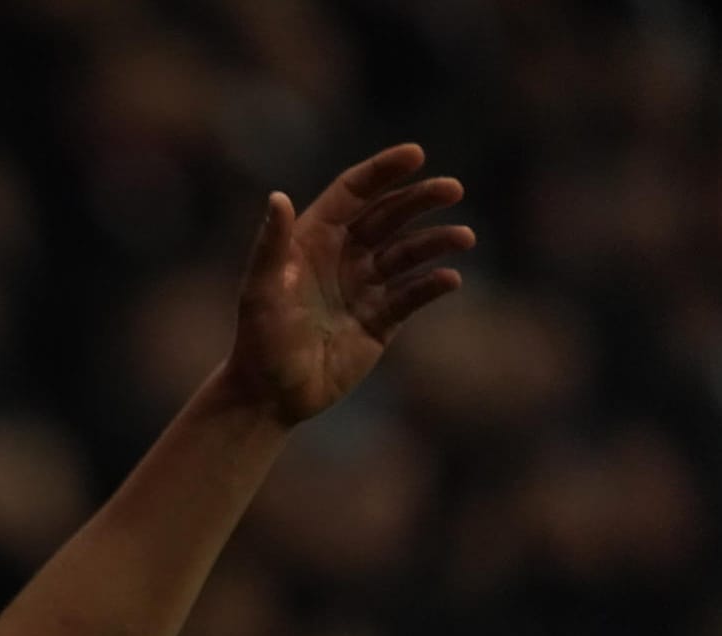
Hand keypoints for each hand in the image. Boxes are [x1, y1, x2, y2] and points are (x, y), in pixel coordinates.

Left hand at [225, 143, 474, 426]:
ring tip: (463, 237)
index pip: (353, 194)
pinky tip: (449, 279)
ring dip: (435, 242)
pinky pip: (411, 296)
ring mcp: (364, 288)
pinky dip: (431, 286)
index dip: (382, 172)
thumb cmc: (258, 340)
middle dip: (420, 199)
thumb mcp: (260, 291)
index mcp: (313, 240)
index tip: (416, 154)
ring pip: (407, 254)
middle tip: (453, 188)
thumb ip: (271, 245)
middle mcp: (342, 257)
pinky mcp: (380, 321)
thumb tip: (278, 197)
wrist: (271, 396)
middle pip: (388, 216)